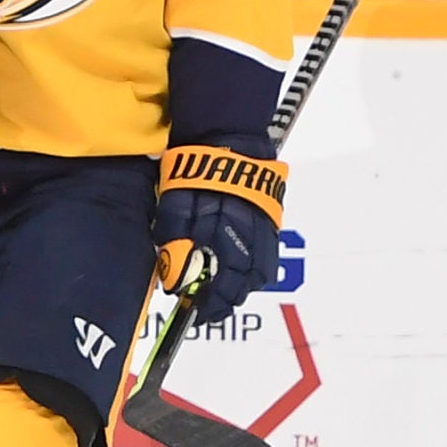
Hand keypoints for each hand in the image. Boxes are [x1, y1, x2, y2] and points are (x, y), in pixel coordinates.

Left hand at [155, 138, 286, 317]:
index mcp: (227, 237)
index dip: (209, 304)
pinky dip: (252, 265)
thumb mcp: (175, 207)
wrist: (228, 135)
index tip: (196, 310)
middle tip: (209, 303)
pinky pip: (266, 253)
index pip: (222, 287)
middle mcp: (252, 238)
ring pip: (259, 271)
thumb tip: (174, 277)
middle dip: (227, 298)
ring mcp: (266, 228)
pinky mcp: (272, 217)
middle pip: (245, 284)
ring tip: (224, 287)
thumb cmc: (197, 169)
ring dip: (242, 283)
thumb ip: (174, 245)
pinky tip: (239, 264)